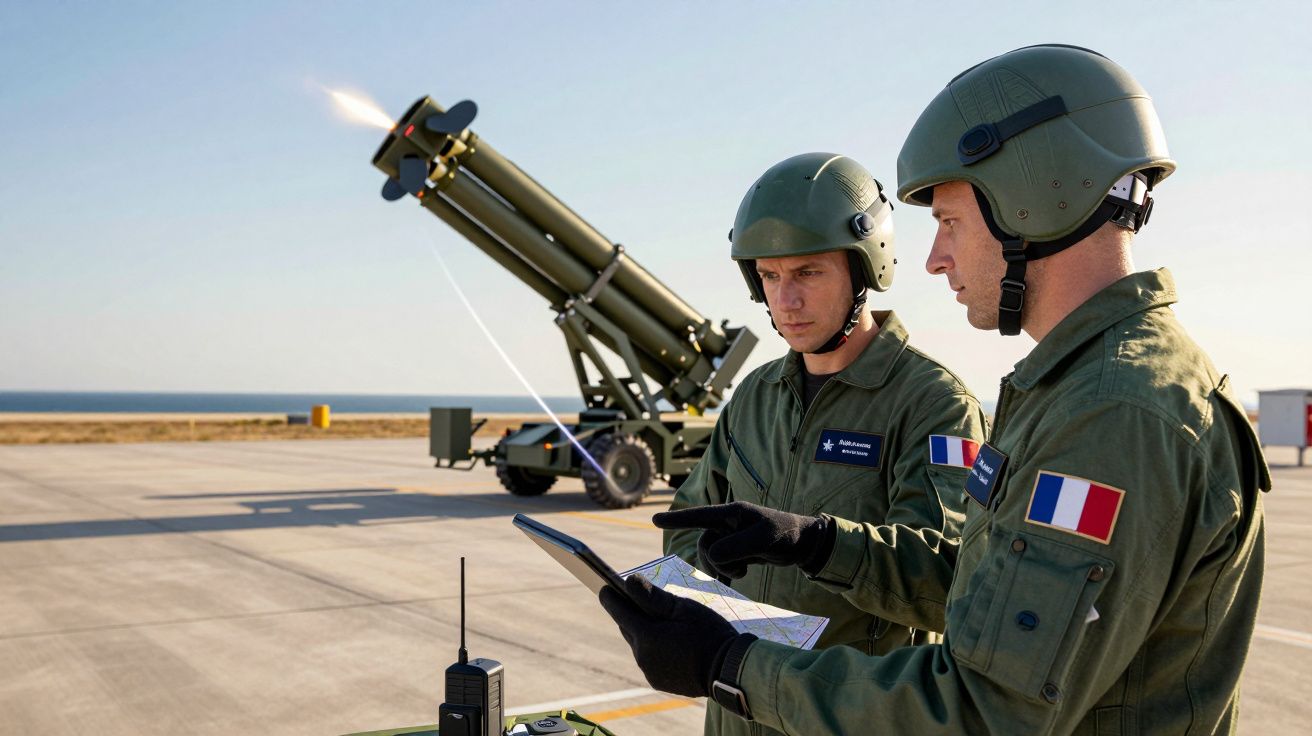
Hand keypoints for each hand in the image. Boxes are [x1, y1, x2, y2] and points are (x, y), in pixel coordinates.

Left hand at [598, 574, 744, 697]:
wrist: (729, 671)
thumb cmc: (709, 634)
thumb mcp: (683, 608)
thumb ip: (652, 596)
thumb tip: (628, 581)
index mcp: (646, 636)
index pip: (619, 612)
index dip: (610, 598)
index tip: (603, 586)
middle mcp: (642, 656)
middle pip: (628, 628)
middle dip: (630, 613)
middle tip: (634, 599)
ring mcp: (649, 671)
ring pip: (638, 644)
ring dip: (643, 632)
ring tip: (658, 620)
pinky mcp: (658, 681)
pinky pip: (648, 659)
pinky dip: (653, 649)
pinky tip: (669, 642)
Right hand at [654, 502, 833, 580]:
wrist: (802, 544)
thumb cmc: (784, 534)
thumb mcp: (762, 540)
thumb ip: (736, 547)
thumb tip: (713, 555)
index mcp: (731, 513)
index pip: (699, 516)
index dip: (676, 519)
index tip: (654, 520)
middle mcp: (727, 523)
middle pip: (704, 544)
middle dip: (714, 561)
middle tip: (736, 572)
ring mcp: (731, 536)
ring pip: (711, 555)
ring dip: (722, 568)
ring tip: (741, 573)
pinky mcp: (736, 549)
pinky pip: (720, 562)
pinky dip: (727, 571)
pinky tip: (740, 575)